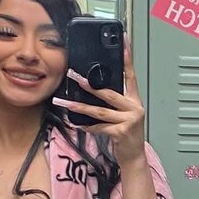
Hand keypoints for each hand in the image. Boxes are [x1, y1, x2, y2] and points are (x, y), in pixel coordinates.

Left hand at [52, 37, 145, 163]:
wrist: (134, 157)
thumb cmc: (127, 135)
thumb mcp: (125, 115)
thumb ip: (115, 102)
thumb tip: (95, 89)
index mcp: (135, 100)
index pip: (131, 75)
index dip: (127, 58)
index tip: (123, 41)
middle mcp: (134, 108)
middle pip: (108, 93)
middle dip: (88, 85)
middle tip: (73, 75)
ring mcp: (129, 121)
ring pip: (99, 111)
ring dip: (79, 106)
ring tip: (64, 101)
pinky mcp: (121, 133)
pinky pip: (99, 127)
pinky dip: (87, 126)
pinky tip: (77, 124)